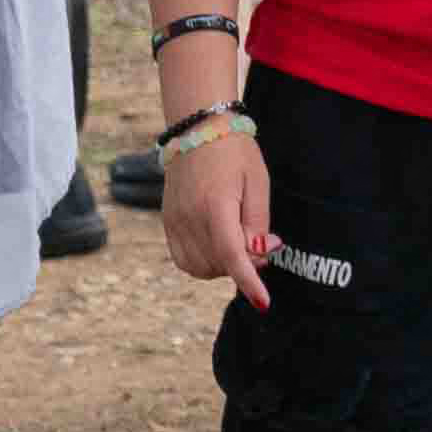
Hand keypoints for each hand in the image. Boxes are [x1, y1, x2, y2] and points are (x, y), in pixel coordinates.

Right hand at [163, 126, 274, 307]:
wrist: (198, 129)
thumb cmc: (235, 153)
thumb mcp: (258, 183)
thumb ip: (258, 223)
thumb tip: (260, 255)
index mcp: (216, 205)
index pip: (232, 255)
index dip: (249, 282)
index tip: (264, 302)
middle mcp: (190, 217)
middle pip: (218, 265)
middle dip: (243, 265)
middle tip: (260, 245)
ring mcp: (175, 221)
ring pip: (199, 268)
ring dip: (222, 266)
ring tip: (238, 241)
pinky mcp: (167, 222)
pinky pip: (183, 260)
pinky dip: (202, 263)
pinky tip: (217, 246)